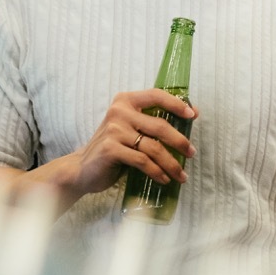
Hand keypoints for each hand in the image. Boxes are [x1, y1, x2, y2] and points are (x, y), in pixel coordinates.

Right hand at [67, 88, 197, 199]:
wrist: (82, 168)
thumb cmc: (114, 146)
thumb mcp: (132, 127)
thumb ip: (153, 120)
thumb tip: (193, 113)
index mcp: (126, 100)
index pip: (156, 95)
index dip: (177, 104)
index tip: (193, 115)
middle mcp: (119, 112)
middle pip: (160, 126)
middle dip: (180, 141)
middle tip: (192, 153)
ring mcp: (114, 130)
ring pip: (154, 148)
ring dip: (171, 163)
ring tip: (181, 174)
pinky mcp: (111, 149)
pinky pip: (143, 161)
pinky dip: (157, 172)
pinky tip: (164, 179)